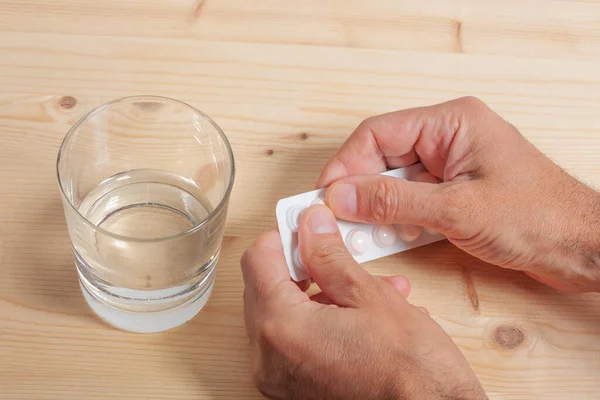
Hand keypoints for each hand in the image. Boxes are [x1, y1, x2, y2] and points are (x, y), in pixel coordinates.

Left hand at [241, 206, 485, 399]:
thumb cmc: (410, 369)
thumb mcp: (369, 295)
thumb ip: (329, 255)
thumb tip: (311, 225)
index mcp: (281, 329)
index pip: (258, 261)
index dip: (283, 235)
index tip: (306, 225)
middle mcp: (269, 358)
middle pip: (267, 286)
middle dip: (304, 264)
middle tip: (335, 249)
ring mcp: (281, 377)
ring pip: (285, 312)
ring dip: (320, 291)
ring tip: (367, 283)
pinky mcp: (296, 387)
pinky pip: (297, 338)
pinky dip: (322, 318)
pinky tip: (362, 310)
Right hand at [317, 97, 599, 292]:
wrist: (582, 249)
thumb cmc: (538, 218)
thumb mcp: (456, 210)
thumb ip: (393, 201)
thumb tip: (341, 195)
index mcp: (451, 123)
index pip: (378, 134)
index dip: (347, 165)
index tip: (326, 196)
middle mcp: (447, 138)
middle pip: (382, 157)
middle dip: (359, 191)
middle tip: (339, 221)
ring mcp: (450, 166)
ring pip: (393, 181)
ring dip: (376, 208)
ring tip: (363, 234)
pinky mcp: (453, 191)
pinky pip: (410, 199)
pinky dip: (396, 219)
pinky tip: (389, 238)